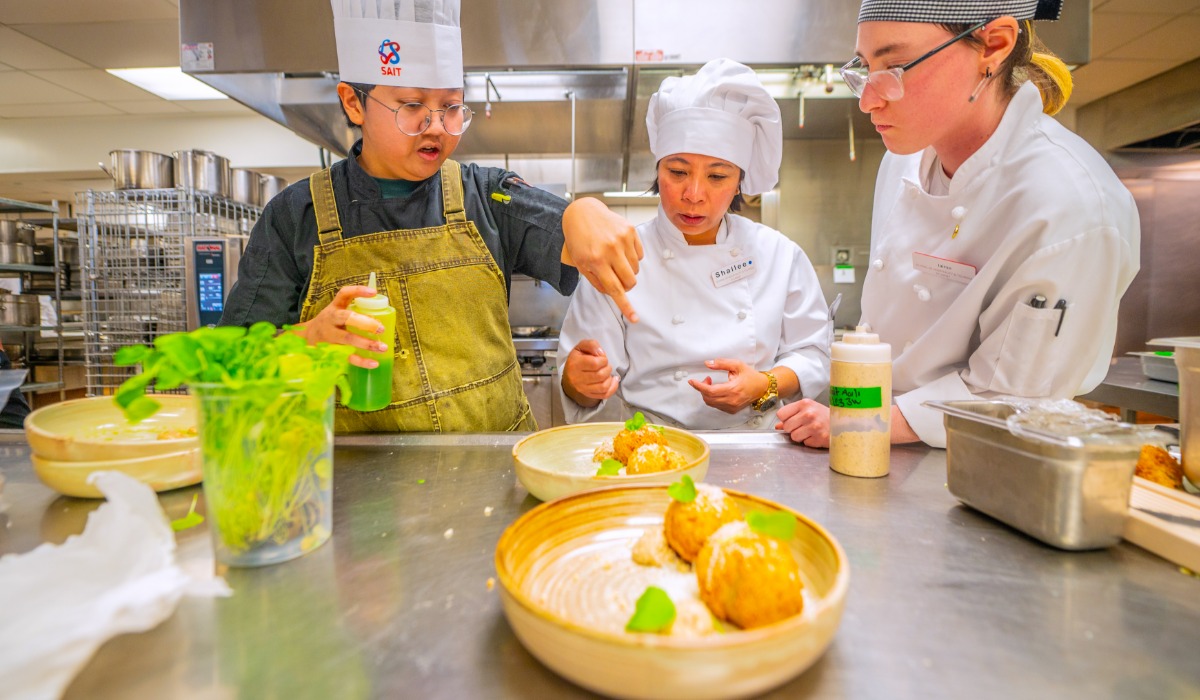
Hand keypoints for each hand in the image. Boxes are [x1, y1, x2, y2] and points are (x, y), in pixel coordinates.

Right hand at [288, 285, 387, 368]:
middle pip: (346, 318)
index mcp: (334, 308)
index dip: (358, 291)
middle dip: (365, 322)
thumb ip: (354, 312)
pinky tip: (374, 363)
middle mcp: (331, 320)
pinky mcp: (331, 352)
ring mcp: (330, 336)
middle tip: (381, 328)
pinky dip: (361, 361)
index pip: (344, 294)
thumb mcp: (336, 313)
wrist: (306, 339)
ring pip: (347, 338)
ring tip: (382, 347)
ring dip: (366, 343)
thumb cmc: (328, 324)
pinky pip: (347, 357)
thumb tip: (379, 315)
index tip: (374, 292)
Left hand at [561, 198, 643, 323]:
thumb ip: (597, 281)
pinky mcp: (630, 230)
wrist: (583, 213)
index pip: (615, 289)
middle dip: (626, 285)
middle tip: (617, 278)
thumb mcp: (581, 264)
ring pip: (636, 268)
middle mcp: (611, 250)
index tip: (634, 318)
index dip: (626, 306)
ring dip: (628, 269)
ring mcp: (622, 239)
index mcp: (596, 261)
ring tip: (614, 259)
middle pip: (630, 281)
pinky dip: (632, 256)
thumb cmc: (579, 240)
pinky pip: (640, 254)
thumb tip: (615, 293)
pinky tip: (620, 248)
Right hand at [562, 339, 618, 406]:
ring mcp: (583, 388)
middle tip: (605, 365)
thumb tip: (601, 353)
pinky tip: (613, 380)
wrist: (569, 374)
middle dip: (607, 368)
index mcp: (575, 364)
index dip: (603, 360)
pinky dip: (612, 388)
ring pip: (603, 386)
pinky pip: (604, 395)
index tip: (602, 358)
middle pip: (600, 376)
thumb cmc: (577, 359)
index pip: (595, 363)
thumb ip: (592, 345)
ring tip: (607, 372)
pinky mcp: (588, 394)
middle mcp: (577, 378)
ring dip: (609, 378)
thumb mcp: (581, 346)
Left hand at [687, 359, 765, 413]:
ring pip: (711, 403)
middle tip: (706, 379)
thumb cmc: (751, 376)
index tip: (692, 381)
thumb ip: (721, 363)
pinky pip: (717, 406)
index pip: (710, 391)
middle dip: (702, 388)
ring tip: (711, 384)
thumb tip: (708, 363)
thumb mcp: (737, 365)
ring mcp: (732, 407)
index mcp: (733, 389)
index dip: (699, 386)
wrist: (762, 387)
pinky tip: (717, 391)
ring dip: (707, 393)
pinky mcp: (732, 410)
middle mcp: (732, 401)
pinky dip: (713, 398)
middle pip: (708, 398)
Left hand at [775, 399, 830, 447]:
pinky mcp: (819, 438)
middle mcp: (809, 414)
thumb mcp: (808, 409)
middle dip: (792, 429)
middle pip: (786, 427)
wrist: (843, 422)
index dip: (785, 419)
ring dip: (801, 436)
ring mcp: (814, 426)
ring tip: (810, 431)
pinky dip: (810, 441)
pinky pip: (805, 443)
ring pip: (794, 437)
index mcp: (804, 404)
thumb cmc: (823, 415)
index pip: (781, 414)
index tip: (792, 419)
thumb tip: (778, 426)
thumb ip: (792, 416)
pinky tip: (817, 435)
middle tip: (803, 426)